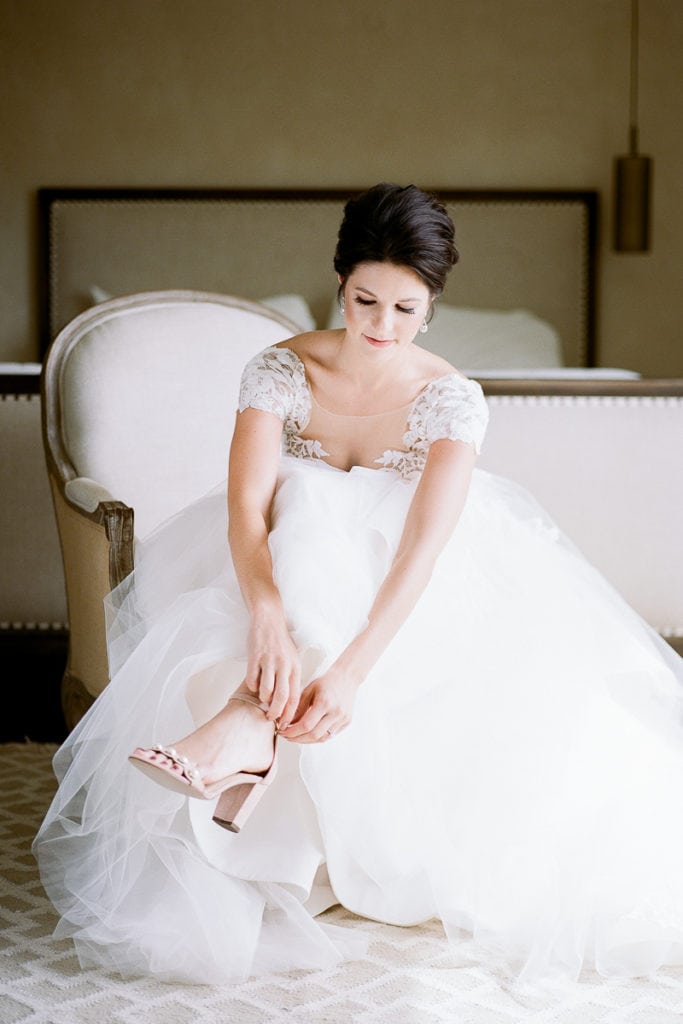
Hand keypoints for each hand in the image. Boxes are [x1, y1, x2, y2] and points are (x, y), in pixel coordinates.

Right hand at [244, 608, 300, 725]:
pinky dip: (252, 686)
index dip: (289, 714)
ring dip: (263, 699)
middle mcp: (284, 665)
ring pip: (266, 691)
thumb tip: (286, 704)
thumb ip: (290, 679)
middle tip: (270, 718)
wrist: (269, 620)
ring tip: (262, 699)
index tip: (285, 725)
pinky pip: (252, 680)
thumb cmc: (280, 644)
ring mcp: (269, 661)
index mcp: (295, 667)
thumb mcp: (292, 660)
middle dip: (275, 713)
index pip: (295, 697)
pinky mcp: (255, 657)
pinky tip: (254, 683)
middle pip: (281, 698)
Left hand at [280, 665, 358, 743]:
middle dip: (297, 739)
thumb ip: (298, 708)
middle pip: (314, 735)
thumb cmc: (326, 682)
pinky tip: (309, 733)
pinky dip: (317, 737)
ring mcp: (343, 719)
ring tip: (296, 736)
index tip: (282, 731)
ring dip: (307, 740)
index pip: (306, 725)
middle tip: (286, 736)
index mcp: (325, 702)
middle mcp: (336, 713)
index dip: (292, 732)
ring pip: (322, 738)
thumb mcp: (309, 690)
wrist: (347, 678)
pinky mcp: (347, 722)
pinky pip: (330, 735)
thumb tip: (287, 724)